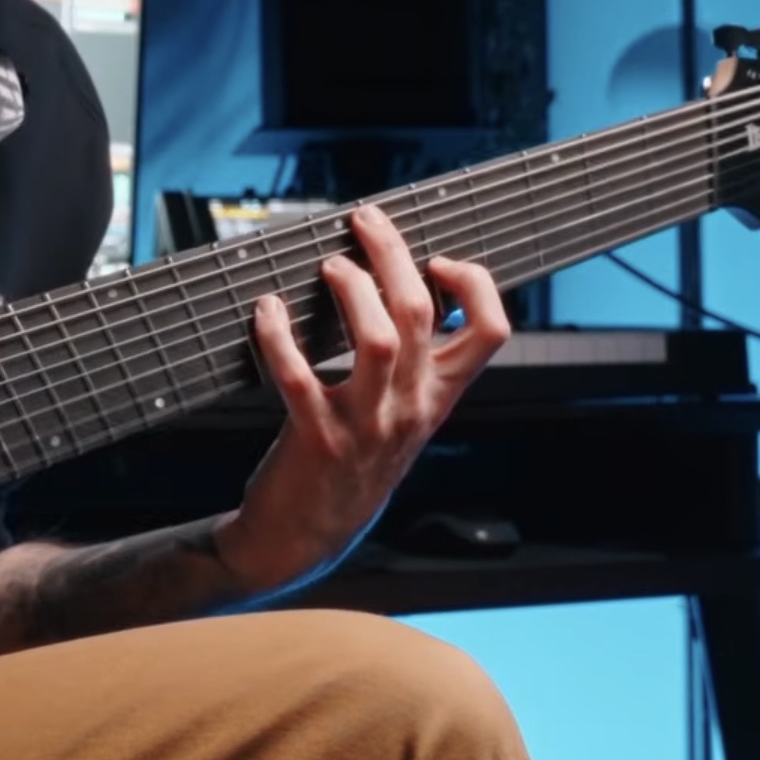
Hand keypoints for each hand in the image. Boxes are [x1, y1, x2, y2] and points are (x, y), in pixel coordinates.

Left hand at [215, 204, 512, 591]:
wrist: (305, 538)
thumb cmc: (350, 462)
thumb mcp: (400, 416)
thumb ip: (412, 364)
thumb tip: (399, 282)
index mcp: (437, 398)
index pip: (493, 332)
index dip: (474, 283)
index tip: (438, 258)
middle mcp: (410, 409)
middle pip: (423, 314)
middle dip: (394, 255)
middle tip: (364, 221)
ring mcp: (365, 426)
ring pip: (379, 341)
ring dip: (352, 291)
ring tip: (328, 267)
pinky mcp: (315, 440)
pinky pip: (300, 378)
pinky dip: (279, 337)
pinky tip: (266, 311)